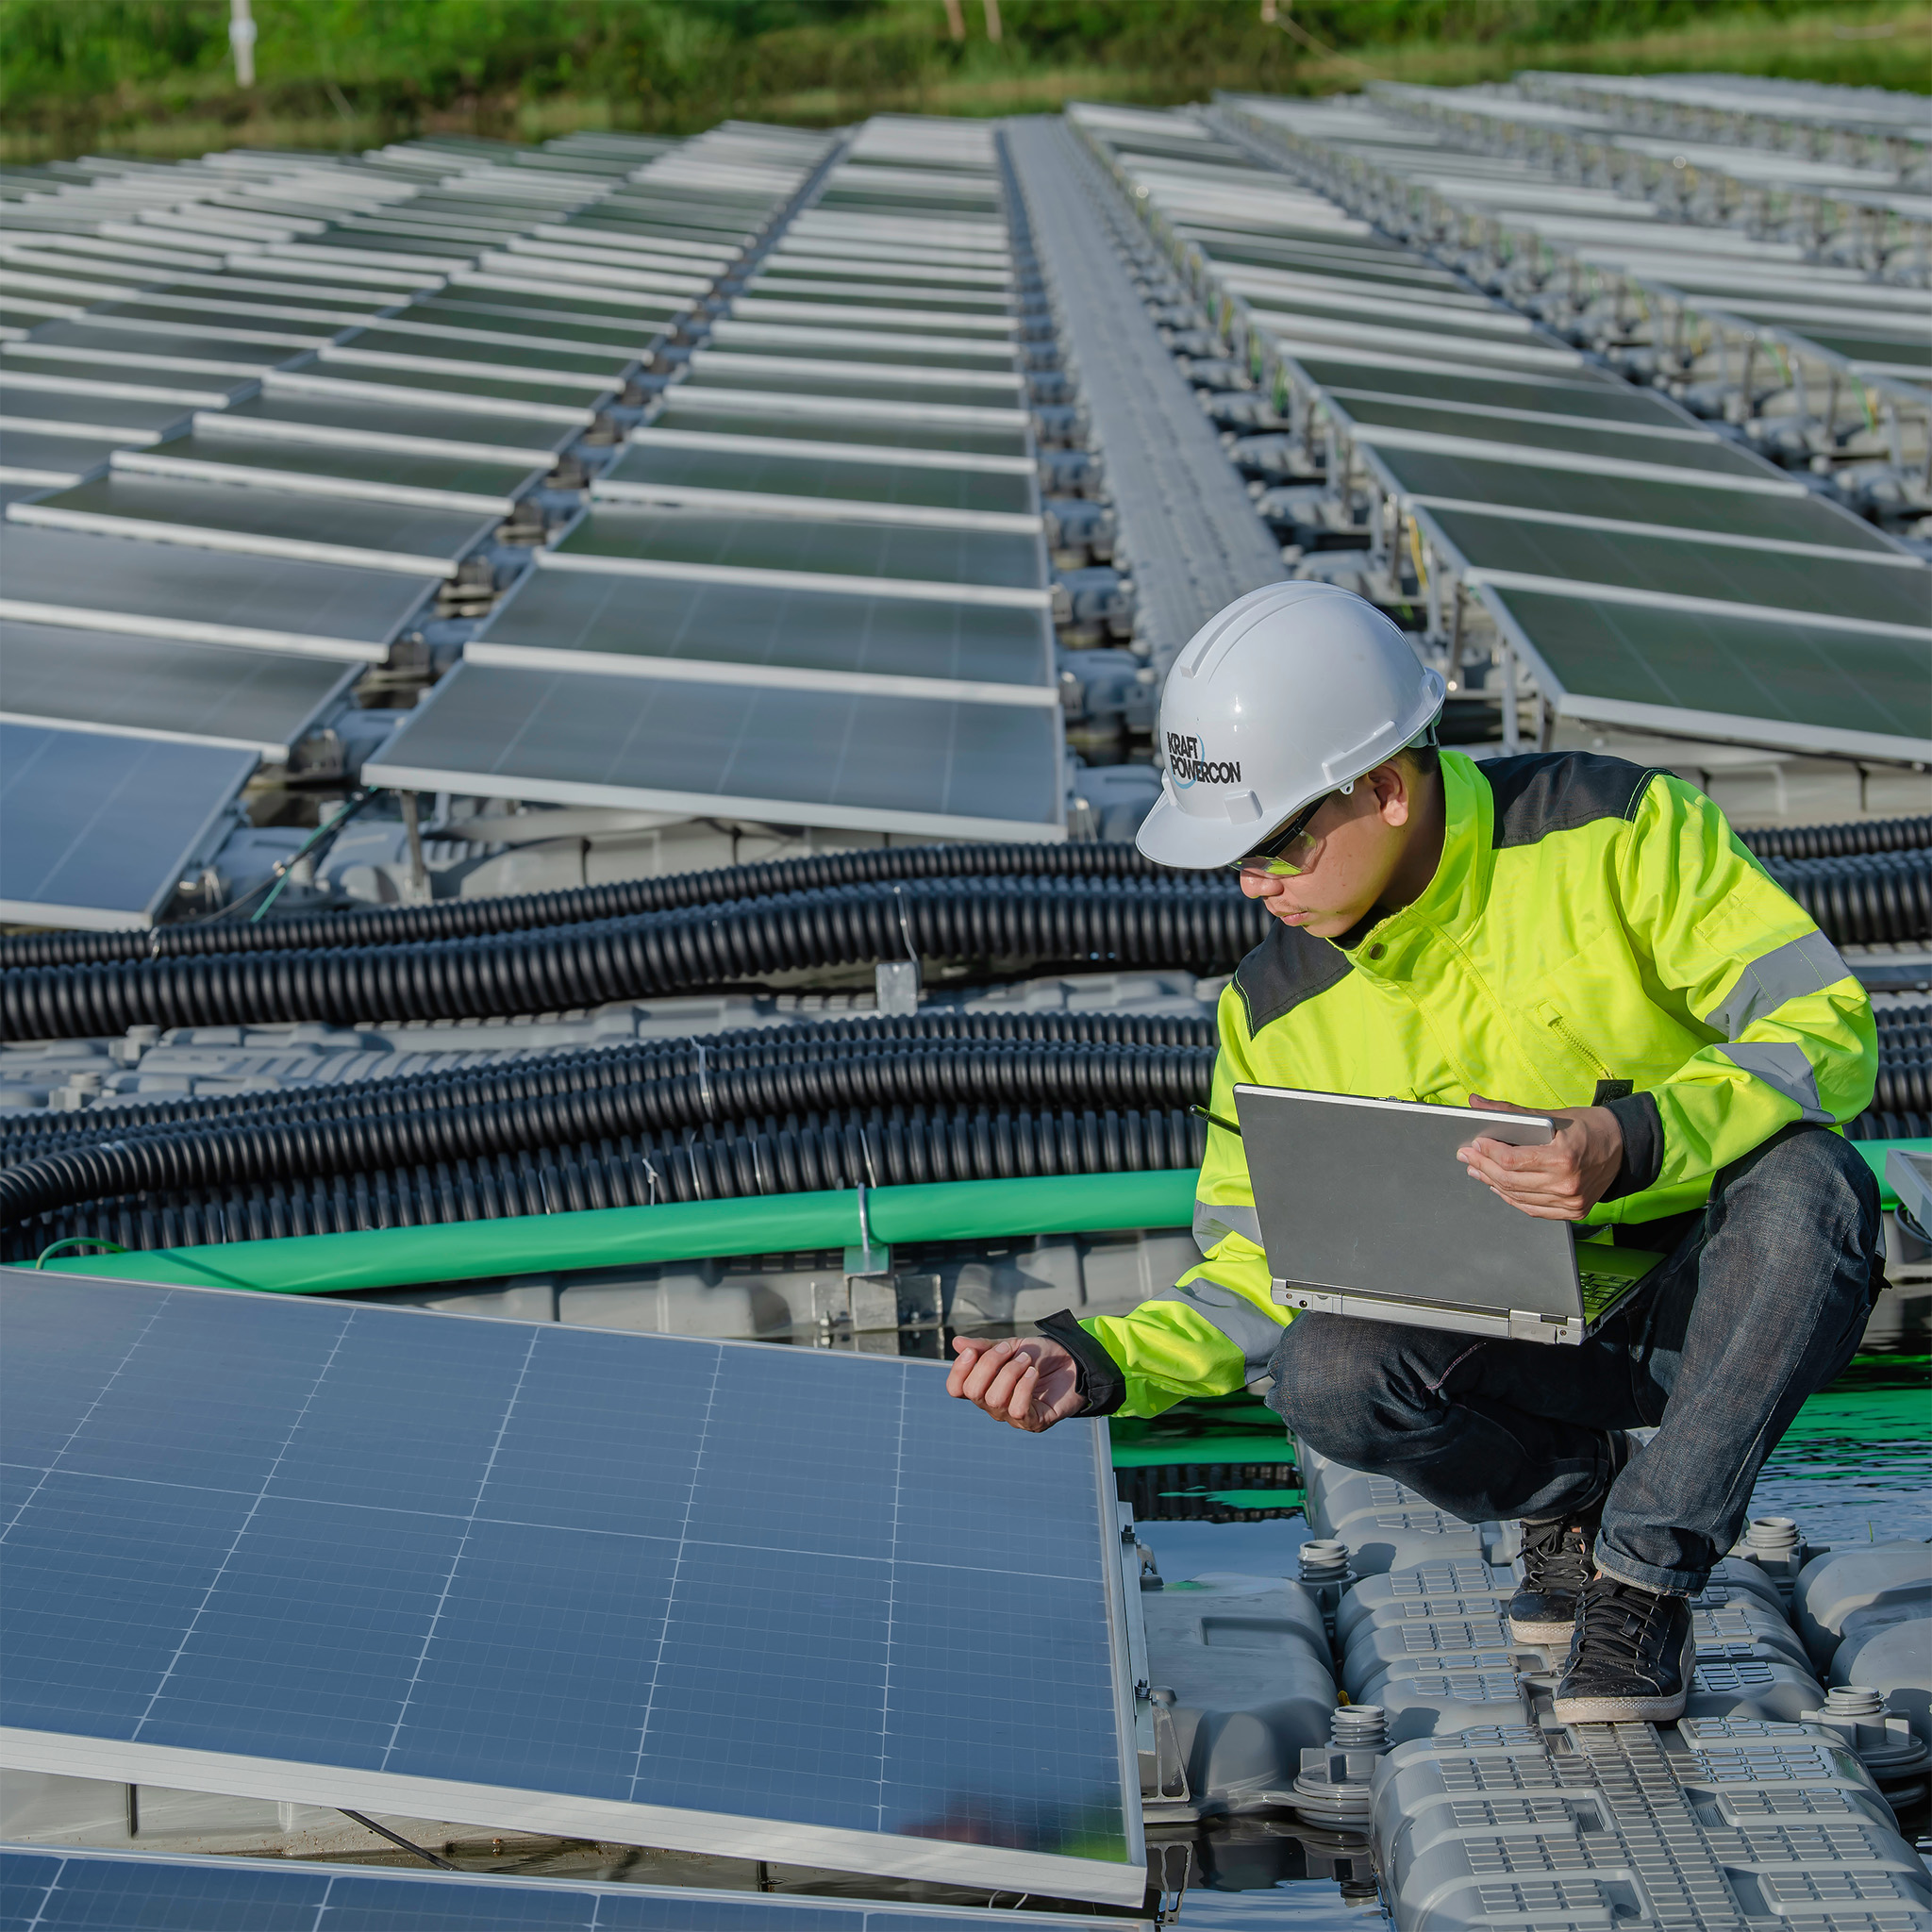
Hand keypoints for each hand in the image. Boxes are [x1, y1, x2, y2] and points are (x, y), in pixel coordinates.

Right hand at [947, 1335, 1085, 1431]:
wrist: (1074, 1360)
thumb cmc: (1040, 1356)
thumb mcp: (1010, 1346)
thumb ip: (985, 1347)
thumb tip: (957, 1343)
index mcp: (984, 1386)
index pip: (956, 1389)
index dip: (959, 1371)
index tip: (972, 1352)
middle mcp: (994, 1405)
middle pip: (974, 1392)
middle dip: (989, 1364)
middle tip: (1008, 1350)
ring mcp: (1012, 1416)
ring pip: (995, 1400)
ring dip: (1011, 1372)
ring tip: (1027, 1361)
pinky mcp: (1033, 1422)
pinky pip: (1018, 1410)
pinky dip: (1024, 1386)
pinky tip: (1033, 1373)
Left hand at [1457, 1092, 1623, 1221]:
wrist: (1624, 1146)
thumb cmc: (1588, 1127)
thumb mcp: (1552, 1115)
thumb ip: (1511, 1112)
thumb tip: (1476, 1103)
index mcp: (1563, 1158)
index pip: (1512, 1161)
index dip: (1488, 1153)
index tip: (1473, 1143)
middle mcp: (1567, 1184)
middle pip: (1510, 1181)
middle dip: (1483, 1167)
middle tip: (1466, 1156)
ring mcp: (1571, 1202)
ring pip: (1518, 1197)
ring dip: (1492, 1183)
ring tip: (1477, 1170)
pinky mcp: (1574, 1211)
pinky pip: (1533, 1209)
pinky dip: (1512, 1198)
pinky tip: (1499, 1187)